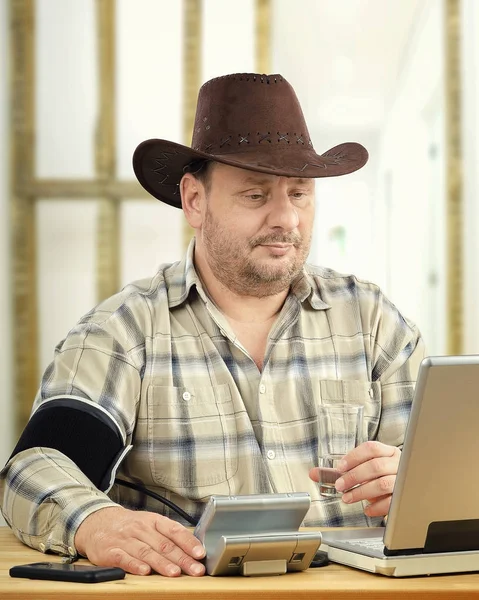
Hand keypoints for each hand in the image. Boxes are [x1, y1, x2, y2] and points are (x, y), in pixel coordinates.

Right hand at [74, 506, 205, 576]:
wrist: (97, 522)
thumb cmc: (130, 526)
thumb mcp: (149, 523)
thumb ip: (167, 534)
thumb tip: (192, 547)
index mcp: (153, 521)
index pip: (174, 530)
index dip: (188, 542)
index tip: (200, 553)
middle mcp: (141, 528)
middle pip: (164, 544)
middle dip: (182, 558)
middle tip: (196, 569)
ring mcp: (125, 540)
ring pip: (147, 552)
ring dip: (162, 563)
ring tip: (175, 573)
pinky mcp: (110, 552)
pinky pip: (124, 558)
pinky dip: (135, 565)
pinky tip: (145, 572)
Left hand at [309, 441, 400, 516]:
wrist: (407, 491)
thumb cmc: (382, 477)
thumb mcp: (363, 470)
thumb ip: (340, 472)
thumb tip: (315, 473)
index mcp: (388, 452)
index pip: (371, 448)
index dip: (354, 457)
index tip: (340, 467)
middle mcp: (397, 464)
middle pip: (375, 466)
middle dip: (354, 476)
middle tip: (340, 485)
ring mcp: (403, 481)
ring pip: (383, 484)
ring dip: (362, 492)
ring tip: (348, 498)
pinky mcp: (405, 498)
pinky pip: (392, 502)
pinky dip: (376, 507)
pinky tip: (366, 509)